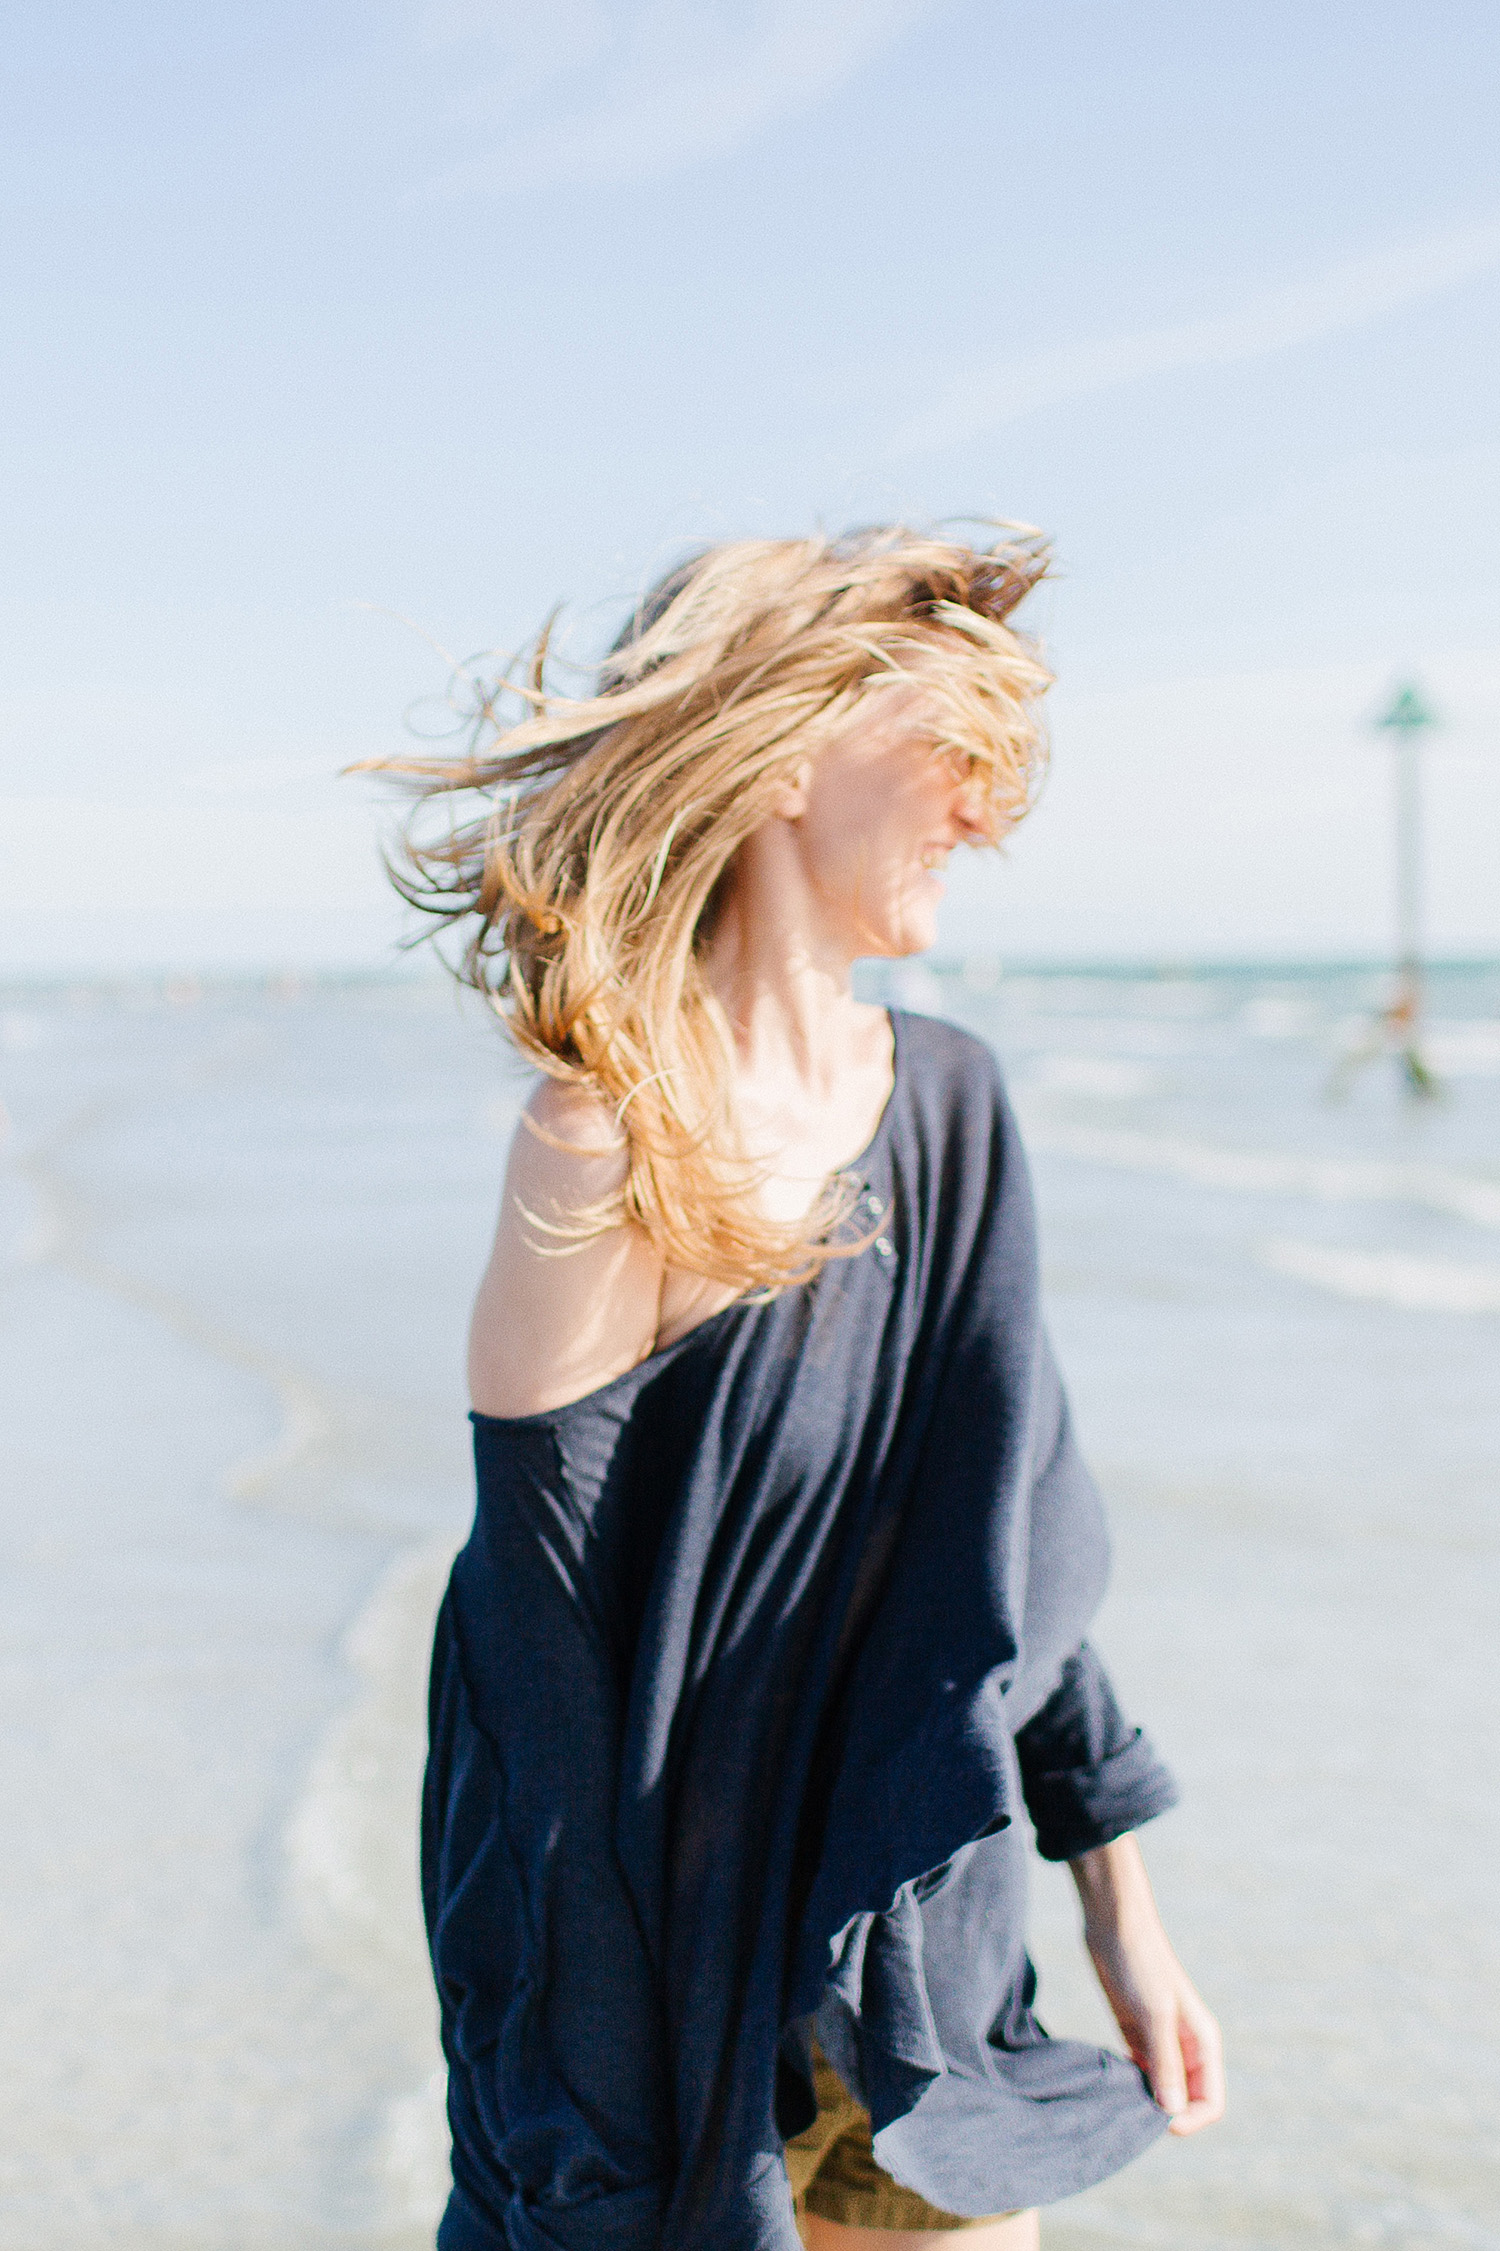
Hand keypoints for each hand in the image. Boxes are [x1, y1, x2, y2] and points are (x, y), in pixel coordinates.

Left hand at [1068, 1834, 1224, 2136]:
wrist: (1113, 1923)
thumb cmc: (1140, 1961)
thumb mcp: (1155, 2013)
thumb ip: (1165, 2062)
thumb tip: (1171, 2112)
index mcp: (1203, 2042)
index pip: (1211, 2102)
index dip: (1189, 2119)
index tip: (1156, 2119)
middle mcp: (1185, 2046)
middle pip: (1186, 2101)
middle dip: (1164, 2112)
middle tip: (1131, 2108)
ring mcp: (1160, 2041)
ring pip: (1161, 2089)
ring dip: (1144, 2099)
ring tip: (1118, 2096)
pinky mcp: (1135, 2034)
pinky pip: (1140, 2073)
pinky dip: (1128, 2083)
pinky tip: (1109, 2081)